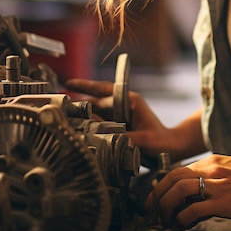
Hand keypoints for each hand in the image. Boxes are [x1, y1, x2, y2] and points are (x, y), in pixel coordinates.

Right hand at [65, 76, 180, 156]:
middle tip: (58, 106)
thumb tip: (99, 132)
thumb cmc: (161, 141)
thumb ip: (123, 136)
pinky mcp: (118, 126)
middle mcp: (122, 105)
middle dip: (78, 103)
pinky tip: (78, 132)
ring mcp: (119, 115)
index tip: (69, 82)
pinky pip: (99, 124)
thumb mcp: (143, 139)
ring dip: (82, 116)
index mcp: (129, 100)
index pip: (103, 90)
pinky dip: (89, 127)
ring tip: (64, 120)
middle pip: (95, 101)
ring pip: (95, 113)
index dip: (85, 86)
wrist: (172, 148)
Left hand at [145, 154, 230, 229]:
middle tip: (153, 209)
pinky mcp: (222, 202)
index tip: (157, 196)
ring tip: (165, 219)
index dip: (162, 185)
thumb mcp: (229, 168)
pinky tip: (181, 225)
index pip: (177, 170)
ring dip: (166, 206)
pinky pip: (193, 210)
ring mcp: (215, 185)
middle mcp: (210, 170)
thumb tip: (196, 190)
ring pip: (178, 191)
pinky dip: (182, 218)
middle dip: (157, 195)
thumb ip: (212, 174)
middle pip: (172, 178)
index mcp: (211, 162)